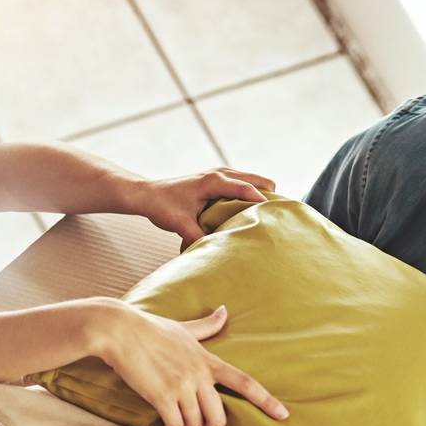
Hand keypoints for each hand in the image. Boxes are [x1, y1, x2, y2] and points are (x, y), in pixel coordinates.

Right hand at [93, 302, 286, 425]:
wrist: (118, 330)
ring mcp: (181, 385)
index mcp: (207, 360)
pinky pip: (175, 425)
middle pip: (220, 415)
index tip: (284, 415)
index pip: (244, 382)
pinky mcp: (162, 396)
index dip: (266, 400)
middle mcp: (198, 374)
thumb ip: (206, 326)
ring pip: (196, 423)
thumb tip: (224, 310)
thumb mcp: (183, 327)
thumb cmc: (148, 327)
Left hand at [131, 168, 276, 246]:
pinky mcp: (217, 180)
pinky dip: (251, 195)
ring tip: (267, 216)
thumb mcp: (180, 225)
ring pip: (252, 180)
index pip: (247, 189)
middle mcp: (220, 173)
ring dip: (261, 195)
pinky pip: (243, 185)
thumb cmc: (162, 206)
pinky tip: (250, 213)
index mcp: (214, 181)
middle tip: (277, 217)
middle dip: (270, 196)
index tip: (276, 217)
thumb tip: (216, 251)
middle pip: (258, 179)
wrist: (147, 194)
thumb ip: (198, 237)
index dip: (263, 202)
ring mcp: (219, 174)